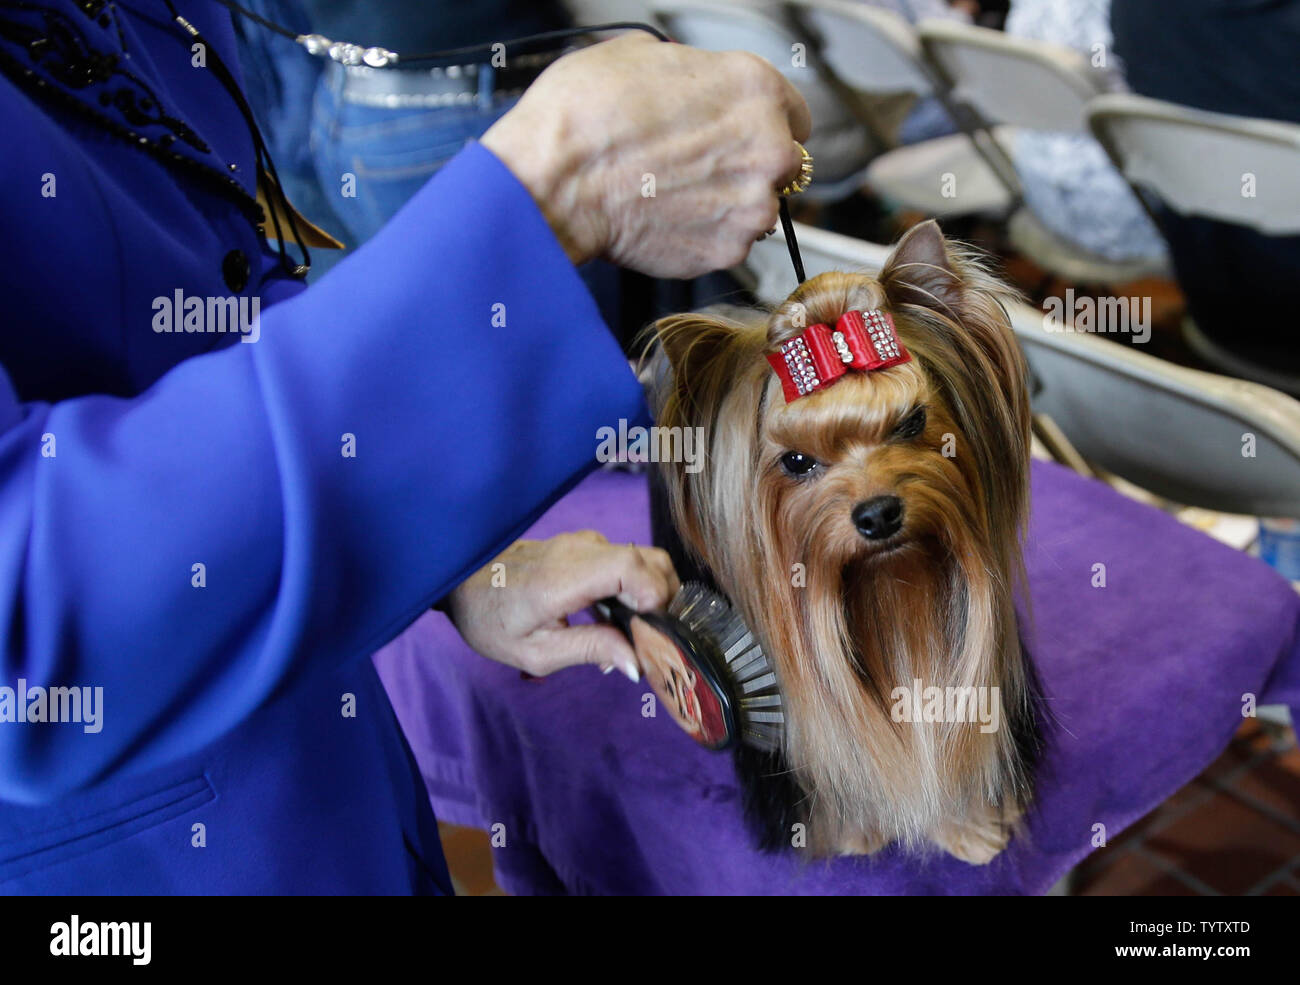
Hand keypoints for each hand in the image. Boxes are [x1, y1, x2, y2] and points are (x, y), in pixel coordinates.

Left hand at [445, 531, 679, 680]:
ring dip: (652, 593)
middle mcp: (579, 550)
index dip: (655, 597)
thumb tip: (638, 663)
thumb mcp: (536, 652)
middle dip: (665, 599)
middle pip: (649, 560)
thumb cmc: (491, 618)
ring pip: (642, 557)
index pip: (632, 567)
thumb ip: (590, 651)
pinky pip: (626, 560)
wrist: (461, 580)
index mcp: (564, 577)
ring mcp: (583, 543)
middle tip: (656, 638)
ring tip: (639, 632)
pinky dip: (637, 587)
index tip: (652, 631)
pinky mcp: (585, 545)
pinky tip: (622, 619)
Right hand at [481, 33, 811, 277]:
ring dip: (726, 206)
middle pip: (782, 166)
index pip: (795, 116)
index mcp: (755, 89)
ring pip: (755, 209)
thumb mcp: (641, 56)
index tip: (742, 137)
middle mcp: (768, 148)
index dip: (763, 125)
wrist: (555, 182)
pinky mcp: (727, 252)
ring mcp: (752, 206)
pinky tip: (665, 220)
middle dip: (748, 167)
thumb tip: (690, 84)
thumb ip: (691, 74)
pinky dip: (702, 238)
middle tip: (699, 169)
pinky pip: (726, 244)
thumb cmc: (586, 116)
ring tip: (674, 197)